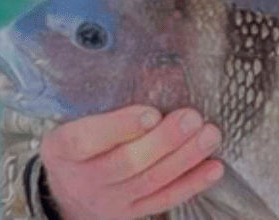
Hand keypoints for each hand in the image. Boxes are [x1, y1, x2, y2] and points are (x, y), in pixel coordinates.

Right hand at [40, 105, 223, 219]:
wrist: (68, 193)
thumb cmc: (79, 146)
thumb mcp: (74, 122)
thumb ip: (105, 105)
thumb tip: (156, 73)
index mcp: (63, 150)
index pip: (86, 140)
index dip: (120, 127)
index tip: (151, 112)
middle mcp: (85, 179)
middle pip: (126, 162)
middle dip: (164, 140)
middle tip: (192, 118)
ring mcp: (110, 200)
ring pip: (151, 181)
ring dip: (185, 158)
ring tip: (209, 135)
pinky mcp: (132, 212)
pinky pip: (165, 199)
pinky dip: (193, 183)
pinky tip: (214, 167)